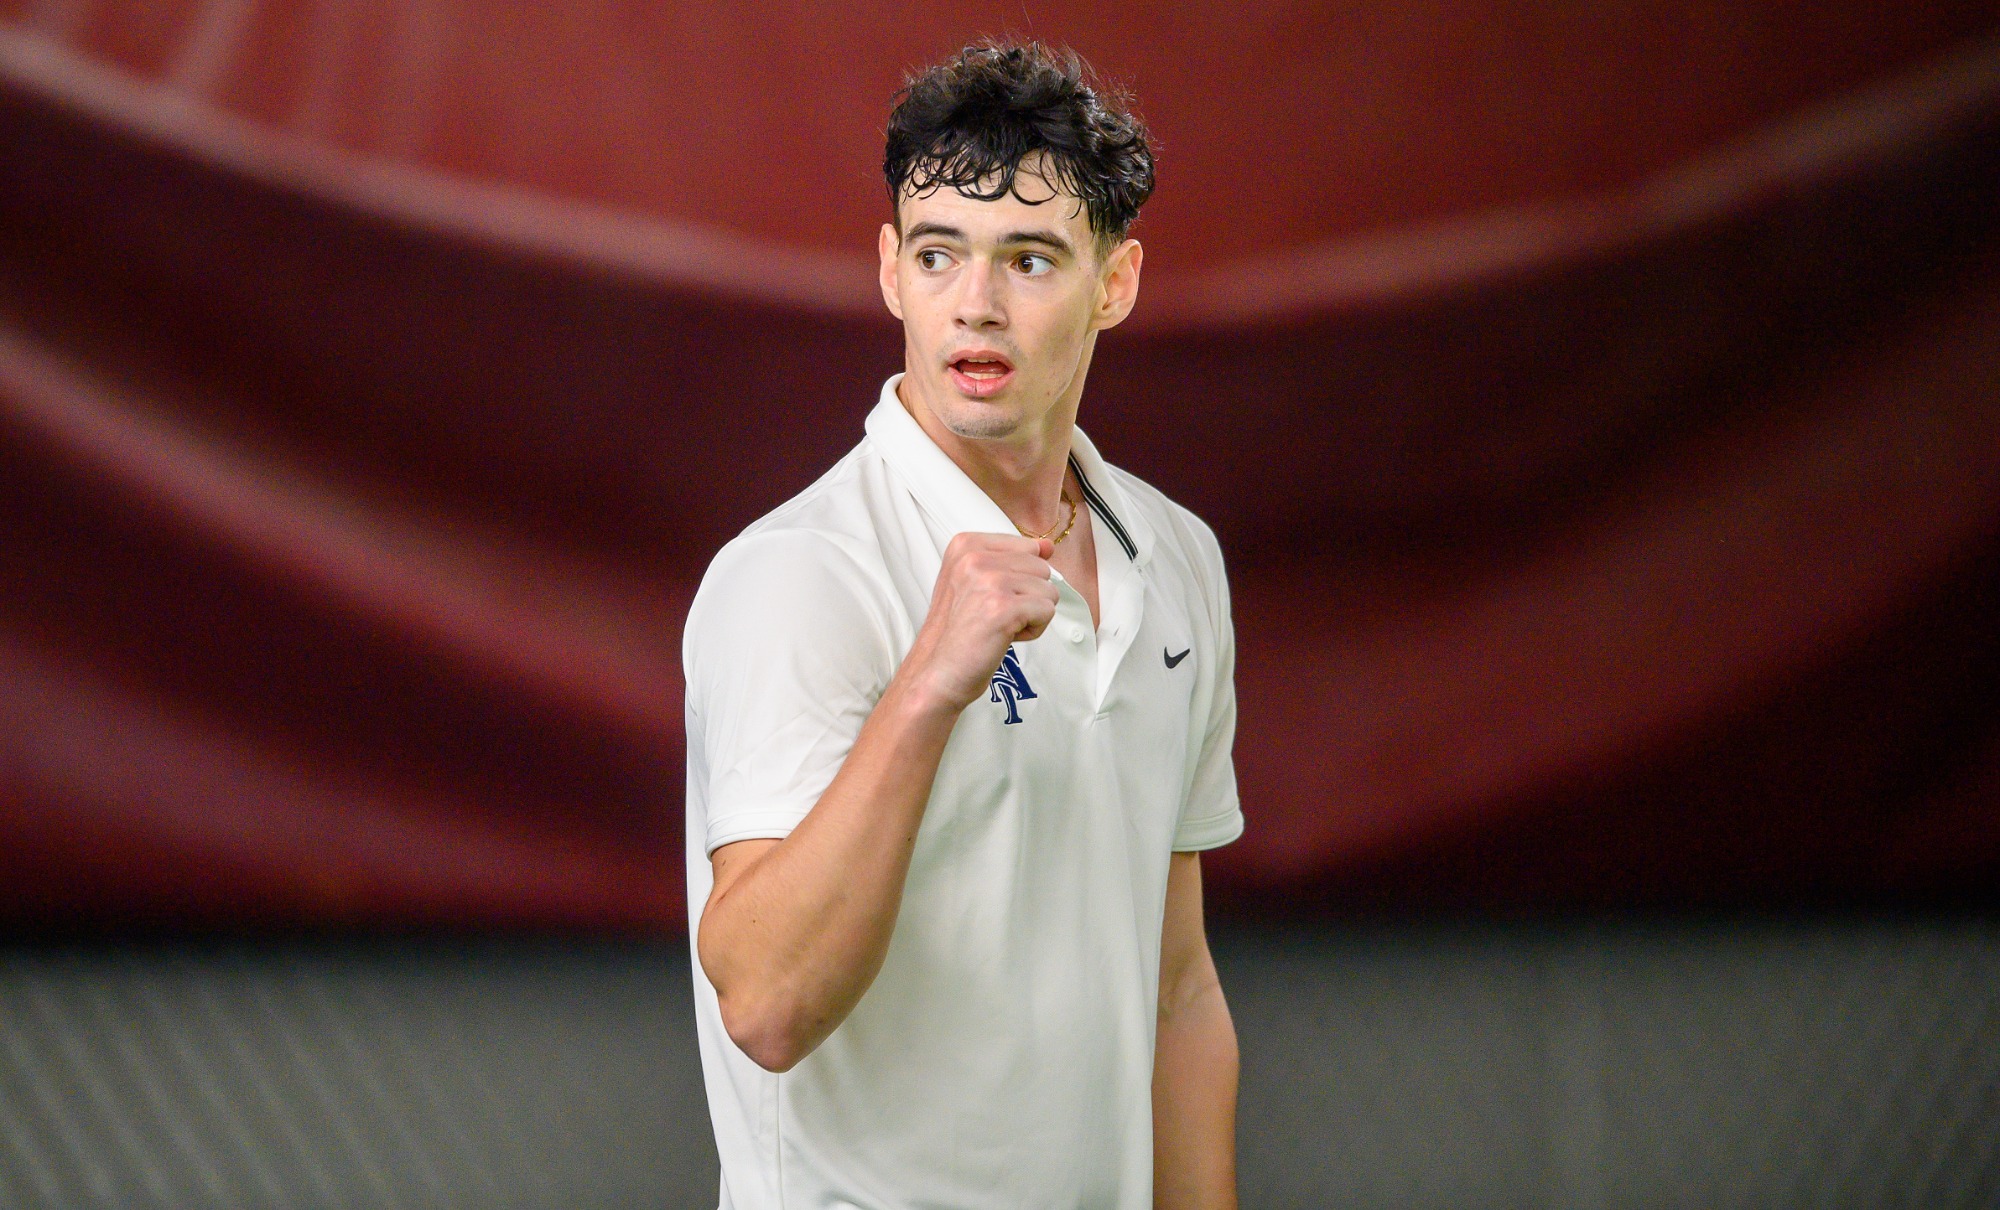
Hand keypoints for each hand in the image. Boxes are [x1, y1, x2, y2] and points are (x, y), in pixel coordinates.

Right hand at [900, 533, 1058, 711]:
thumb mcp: (977, 582)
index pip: (1028, 547)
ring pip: (1048, 590)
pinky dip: (1033, 630)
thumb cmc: (958, 632)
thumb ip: (1012, 560)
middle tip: (994, 615)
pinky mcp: (1004, 607)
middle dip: (1028, 597)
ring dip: (1031, 615)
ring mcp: (989, 581)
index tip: (991, 597)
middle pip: (1041, 568)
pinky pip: (1047, 611)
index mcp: (965, 544)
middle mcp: (974, 557)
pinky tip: (1005, 637)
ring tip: (999, 626)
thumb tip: (1048, 547)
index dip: (1021, 578)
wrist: (938, 671)